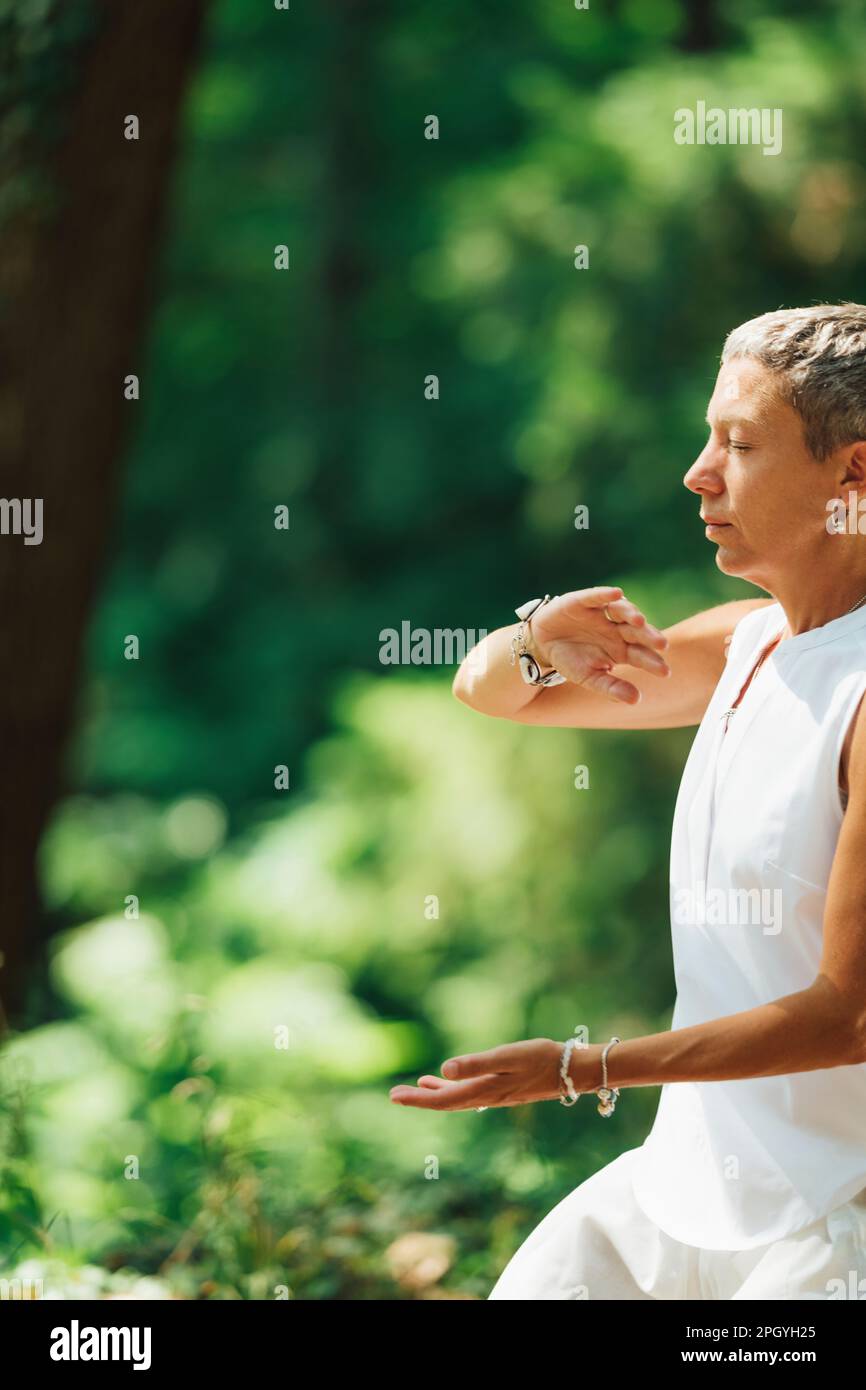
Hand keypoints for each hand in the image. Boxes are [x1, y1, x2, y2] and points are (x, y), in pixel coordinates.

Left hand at [389, 1038, 601, 1110]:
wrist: (573, 1071)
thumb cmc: (542, 1058)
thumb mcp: (507, 1056)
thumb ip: (476, 1064)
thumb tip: (444, 1070)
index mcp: (483, 1090)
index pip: (442, 1100)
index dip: (416, 1099)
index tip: (393, 1096)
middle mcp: (487, 1097)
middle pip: (446, 1102)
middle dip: (420, 1099)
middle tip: (394, 1095)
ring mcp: (496, 1094)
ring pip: (458, 1098)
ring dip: (435, 1094)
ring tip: (417, 1087)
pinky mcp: (505, 1089)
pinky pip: (471, 1093)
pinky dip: (454, 1089)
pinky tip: (453, 1081)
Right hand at [527, 586, 669, 704]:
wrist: (542, 644)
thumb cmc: (571, 661)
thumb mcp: (589, 678)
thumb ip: (612, 687)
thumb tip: (636, 700)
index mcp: (621, 648)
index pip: (641, 654)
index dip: (653, 661)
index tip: (665, 673)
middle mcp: (616, 629)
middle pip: (637, 630)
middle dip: (649, 636)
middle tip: (662, 644)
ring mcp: (601, 613)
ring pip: (622, 610)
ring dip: (631, 613)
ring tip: (639, 621)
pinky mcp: (583, 601)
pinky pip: (597, 596)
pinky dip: (605, 594)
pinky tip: (616, 594)